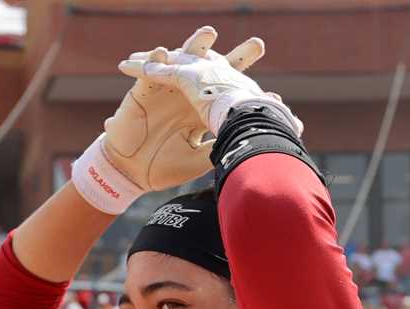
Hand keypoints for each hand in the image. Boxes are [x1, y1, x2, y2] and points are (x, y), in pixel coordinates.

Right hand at [71, 26, 265, 213]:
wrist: (132, 174)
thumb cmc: (163, 167)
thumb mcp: (197, 160)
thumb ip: (218, 150)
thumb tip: (248, 151)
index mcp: (204, 111)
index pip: (231, 95)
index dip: (252, 92)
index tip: (277, 97)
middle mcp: (189, 96)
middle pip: (216, 71)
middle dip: (235, 57)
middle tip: (258, 46)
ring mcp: (167, 91)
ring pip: (183, 63)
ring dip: (194, 46)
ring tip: (209, 34)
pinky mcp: (142, 93)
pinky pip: (148, 74)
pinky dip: (153, 62)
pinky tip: (164, 52)